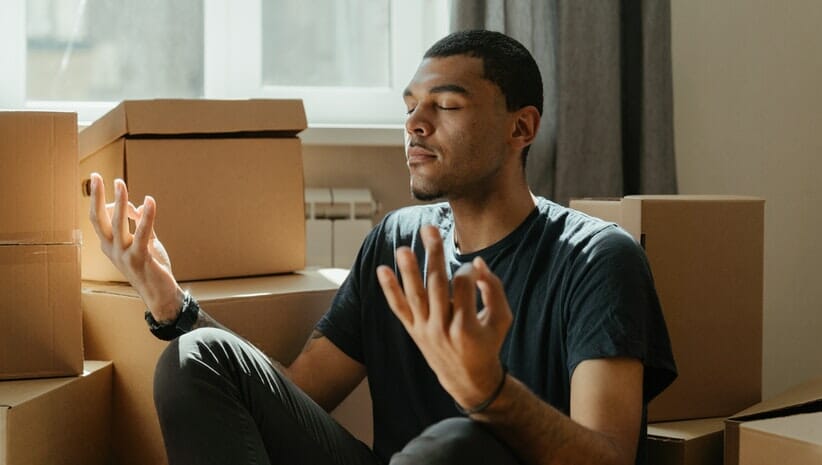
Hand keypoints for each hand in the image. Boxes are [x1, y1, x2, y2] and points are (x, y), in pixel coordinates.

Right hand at [88, 173, 183, 320]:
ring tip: (119, 183)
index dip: (98, 200)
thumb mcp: (145, 242)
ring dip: (119, 201)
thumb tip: (139, 205)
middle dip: (97, 196)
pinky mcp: (140, 258)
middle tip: (97, 176)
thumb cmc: (151, 268)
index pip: (99, 219)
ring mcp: (124, 255)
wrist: (160, 295)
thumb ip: (141, 224)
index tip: (103, 182)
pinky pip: (142, 233)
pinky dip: (146, 216)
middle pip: (99, 219)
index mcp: (109, 245)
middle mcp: (112, 250)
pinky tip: (150, 201)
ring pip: (118, 224)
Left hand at [376, 225, 512, 409]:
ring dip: (407, 271)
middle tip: (429, 229)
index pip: (462, 286)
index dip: (468, 271)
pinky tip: (381, 270)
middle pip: (436, 284)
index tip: (474, 269)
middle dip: (433, 255)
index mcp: (466, 326)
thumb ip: (494, 289)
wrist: (468, 378)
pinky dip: (389, 290)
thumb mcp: (502, 319)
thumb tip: (478, 263)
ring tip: (403, 248)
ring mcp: (425, 330)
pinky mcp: (413, 331)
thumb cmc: (488, 343)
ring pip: (415, 296)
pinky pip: (399, 309)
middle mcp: (442, 328)